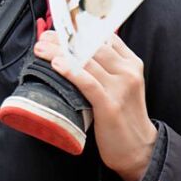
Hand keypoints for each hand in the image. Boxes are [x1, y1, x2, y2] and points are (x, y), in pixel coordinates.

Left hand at [33, 30, 157, 180]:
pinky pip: (88, 83)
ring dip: (59, 52)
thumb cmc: (124, 116)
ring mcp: (120, 87)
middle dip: (65, 39)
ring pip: (86, 61)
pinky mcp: (110, 105)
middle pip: (92, 45)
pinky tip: (56, 64)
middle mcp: (127, 71)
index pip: (104, 36)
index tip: (59, 30)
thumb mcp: (123, 84)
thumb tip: (80, 51)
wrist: (139, 150)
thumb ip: (108, 67)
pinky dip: (71, 71)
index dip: (79, 30)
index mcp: (131, 63)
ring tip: (41, 49)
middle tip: (45, 37)